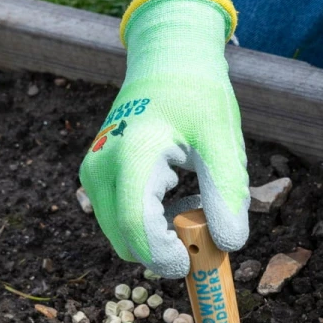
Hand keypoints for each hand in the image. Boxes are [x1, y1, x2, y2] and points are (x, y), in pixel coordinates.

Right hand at [79, 0, 248, 277]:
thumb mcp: (222, 140)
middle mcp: (101, 168)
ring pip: (123, 237)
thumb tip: (229, 245)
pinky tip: (174, 190)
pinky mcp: (94, 178)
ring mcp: (93, 174)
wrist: (167, 62)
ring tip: (190, 193)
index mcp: (133, 155)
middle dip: (166, 248)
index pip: (138, 227)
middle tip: (205, 218)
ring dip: (159, 235)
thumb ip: (226, 193)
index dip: (166, 257)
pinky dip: (149, 222)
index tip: (196, 261)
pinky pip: (121, 222)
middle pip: (127, 242)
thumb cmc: (198, 97)